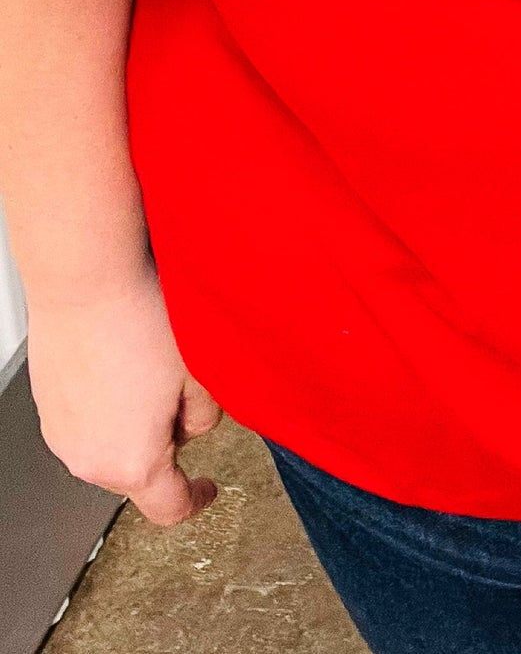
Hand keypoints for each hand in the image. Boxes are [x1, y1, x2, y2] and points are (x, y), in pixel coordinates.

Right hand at [25, 264, 221, 524]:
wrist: (84, 278)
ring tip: (147, 365)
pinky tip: (119, 357)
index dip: (197, 499)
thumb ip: (208, 416)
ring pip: (112, 444)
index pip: (171, 509)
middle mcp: (90, 460)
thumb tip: (196, 425)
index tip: (206, 488)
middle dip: (166, 442)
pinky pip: (87, 420)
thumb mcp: (200, 373)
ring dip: (134, 422)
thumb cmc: (139, 319)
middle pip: (140, 473)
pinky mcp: (46, 406)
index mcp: (134, 463)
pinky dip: (107, 403)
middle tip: (180, 390)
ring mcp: (62, 435)